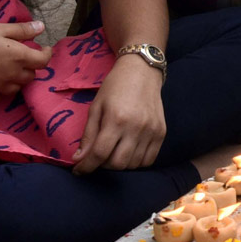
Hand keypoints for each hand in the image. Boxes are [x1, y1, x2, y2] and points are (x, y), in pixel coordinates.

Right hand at [0, 21, 51, 102]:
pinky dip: (2, 88)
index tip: (44, 49)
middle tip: (20, 58)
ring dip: (17, 79)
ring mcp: (0, 89)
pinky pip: (1, 96)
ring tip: (7, 69)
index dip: (46, 54)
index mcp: (19, 57)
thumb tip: (42, 27)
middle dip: (30, 66)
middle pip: (31, 75)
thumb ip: (22, 30)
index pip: (43, 61)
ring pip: (17, 87)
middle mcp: (13, 76)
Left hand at [72, 56, 166, 173]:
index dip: (86, 167)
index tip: (78, 171)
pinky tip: (129, 152)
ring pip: (133, 165)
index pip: (99, 154)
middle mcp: (136, 127)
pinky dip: (136, 162)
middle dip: (103, 166)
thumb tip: (79, 159)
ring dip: (120, 164)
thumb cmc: (115, 86)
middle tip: (98, 157)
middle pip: (117, 164)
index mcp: (116, 119)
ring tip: (113, 152)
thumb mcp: (96, 106)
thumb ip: (88, 134)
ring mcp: (151, 131)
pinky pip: (149, 159)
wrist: (142, 71)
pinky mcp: (161, 132)